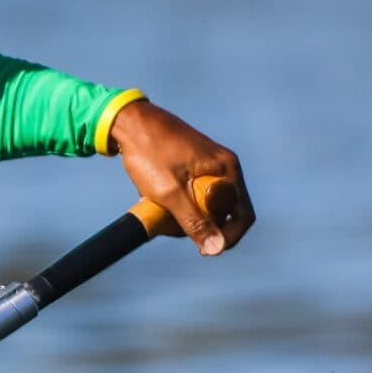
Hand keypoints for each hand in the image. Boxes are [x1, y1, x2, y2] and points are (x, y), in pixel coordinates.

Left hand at [109, 100, 254, 255]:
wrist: (128, 122)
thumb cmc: (149, 152)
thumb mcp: (169, 192)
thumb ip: (193, 221)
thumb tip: (216, 248)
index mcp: (227, 169)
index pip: (243, 215)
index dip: (227, 237)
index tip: (203, 250)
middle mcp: (224, 166)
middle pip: (224, 212)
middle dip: (199, 225)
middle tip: (169, 226)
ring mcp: (210, 165)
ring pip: (206, 204)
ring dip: (185, 215)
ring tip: (157, 209)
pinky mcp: (195, 166)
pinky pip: (195, 193)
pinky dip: (178, 202)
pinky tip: (156, 199)